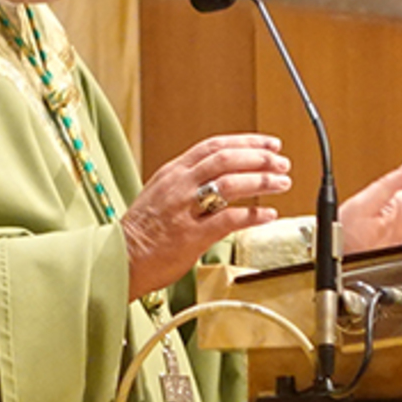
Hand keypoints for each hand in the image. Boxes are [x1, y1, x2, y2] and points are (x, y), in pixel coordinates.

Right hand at [123, 134, 290, 298]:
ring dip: (261, 181)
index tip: (269, 145)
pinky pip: (229, 220)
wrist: (119, 259)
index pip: (214, 146)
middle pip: (226, 159)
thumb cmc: (142, 232)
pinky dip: (253, 215)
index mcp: (173, 172)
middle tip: (282, 163)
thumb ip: (188, 183)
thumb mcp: (161, 194)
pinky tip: (268, 214)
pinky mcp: (190, 235)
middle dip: (259, 158)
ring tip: (282, 183)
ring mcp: (184, 209)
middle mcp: (178, 185)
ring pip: (230, 183)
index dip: (246, 142)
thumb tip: (222, 177)